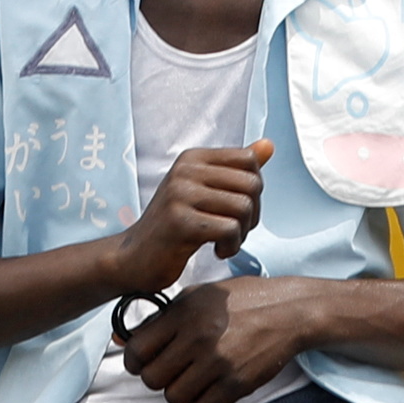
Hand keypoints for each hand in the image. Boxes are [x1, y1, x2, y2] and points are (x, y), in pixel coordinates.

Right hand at [110, 143, 273, 298]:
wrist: (135, 257)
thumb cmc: (175, 225)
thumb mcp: (203, 191)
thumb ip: (236, 169)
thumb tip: (269, 145)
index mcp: (193, 158)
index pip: (249, 160)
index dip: (253, 190)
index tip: (235, 209)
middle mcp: (185, 170)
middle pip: (251, 184)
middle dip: (251, 214)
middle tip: (233, 231)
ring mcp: (180, 195)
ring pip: (243, 207)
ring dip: (241, 233)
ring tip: (224, 242)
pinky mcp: (180, 222)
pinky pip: (229, 229)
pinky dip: (232, 246)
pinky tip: (217, 251)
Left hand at [117, 275, 324, 402]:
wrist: (288, 312)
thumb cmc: (241, 301)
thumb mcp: (197, 296)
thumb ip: (160, 317)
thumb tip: (120, 340)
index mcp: (183, 313)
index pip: (138, 351)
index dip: (136, 361)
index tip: (146, 361)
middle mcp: (197, 338)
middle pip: (153, 379)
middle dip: (159, 378)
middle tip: (173, 371)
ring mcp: (218, 362)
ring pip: (175, 398)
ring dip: (180, 393)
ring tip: (194, 379)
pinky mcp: (237, 383)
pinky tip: (210, 389)